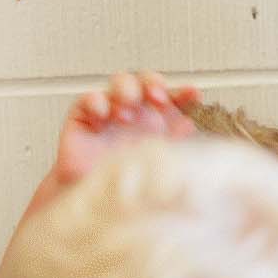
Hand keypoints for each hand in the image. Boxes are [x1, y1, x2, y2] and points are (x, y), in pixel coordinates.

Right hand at [53, 72, 200, 187]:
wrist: (99, 197)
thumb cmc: (129, 180)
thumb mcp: (159, 163)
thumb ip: (175, 142)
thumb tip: (190, 124)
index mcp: (160, 119)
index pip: (174, 98)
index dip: (184, 93)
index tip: (193, 95)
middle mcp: (137, 110)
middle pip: (146, 81)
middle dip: (153, 83)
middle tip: (158, 97)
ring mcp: (111, 109)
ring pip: (119, 81)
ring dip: (126, 90)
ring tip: (126, 115)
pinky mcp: (84, 116)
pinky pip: (89, 98)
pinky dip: (96, 102)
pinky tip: (103, 115)